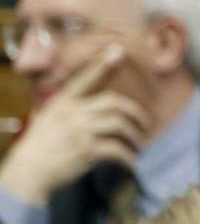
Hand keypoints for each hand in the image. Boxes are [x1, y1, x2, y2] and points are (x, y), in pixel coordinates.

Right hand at [0, 47, 151, 204]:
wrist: (28, 172)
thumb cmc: (42, 146)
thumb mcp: (49, 119)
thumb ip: (71, 109)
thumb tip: (98, 105)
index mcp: (62, 103)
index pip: (84, 80)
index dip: (102, 65)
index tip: (118, 51)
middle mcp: (72, 113)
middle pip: (114, 102)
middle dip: (136, 113)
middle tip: (146, 124)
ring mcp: (79, 131)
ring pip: (120, 124)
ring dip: (136, 136)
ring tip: (139, 146)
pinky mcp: (85, 151)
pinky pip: (117, 149)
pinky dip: (129, 156)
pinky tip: (132, 162)